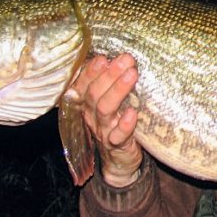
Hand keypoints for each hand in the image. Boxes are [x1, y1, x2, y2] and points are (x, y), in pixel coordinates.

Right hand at [68, 53, 143, 186]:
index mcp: (87, 102)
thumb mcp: (111, 100)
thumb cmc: (117, 122)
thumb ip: (111, 82)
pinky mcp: (117, 145)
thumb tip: (123, 57)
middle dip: (109, 75)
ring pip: (104, 109)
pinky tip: (133, 113)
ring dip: (118, 91)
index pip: (83, 84)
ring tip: (131, 75)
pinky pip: (118, 135)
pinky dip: (125, 124)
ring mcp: (102, 130)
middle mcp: (91, 115)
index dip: (91, 71)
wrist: (119, 160)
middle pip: (94, 93)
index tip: (103, 58)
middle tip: (126, 60)